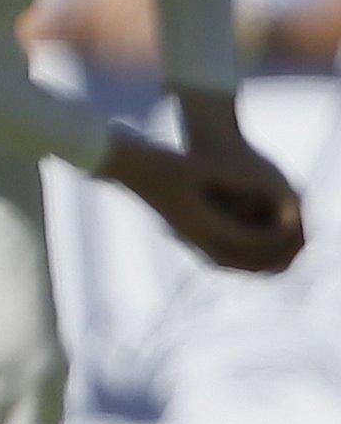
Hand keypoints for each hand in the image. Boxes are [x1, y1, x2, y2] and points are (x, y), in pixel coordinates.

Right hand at [98, 128, 303, 273]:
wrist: (125, 167)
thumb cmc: (160, 161)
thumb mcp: (201, 165)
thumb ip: (236, 180)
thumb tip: (270, 190)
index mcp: (198, 225)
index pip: (248, 240)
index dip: (276, 234)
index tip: (297, 223)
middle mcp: (193, 238)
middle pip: (242, 261)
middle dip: (272, 256)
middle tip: (297, 245)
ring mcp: (186, 239)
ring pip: (230, 262)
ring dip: (257, 260)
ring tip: (282, 251)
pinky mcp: (184, 234)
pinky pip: (219, 255)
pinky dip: (241, 255)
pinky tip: (253, 244)